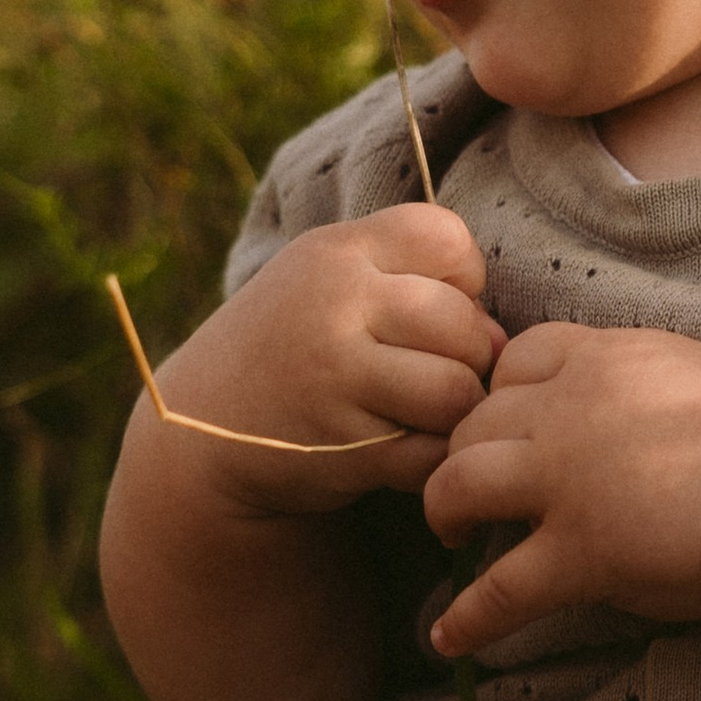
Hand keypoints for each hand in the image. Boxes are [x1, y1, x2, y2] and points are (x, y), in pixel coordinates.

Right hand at [131, 204, 502, 516]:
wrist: (199, 428)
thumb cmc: (293, 346)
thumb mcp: (329, 281)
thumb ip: (415, 283)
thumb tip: (501, 343)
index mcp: (337, 251)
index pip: (449, 240)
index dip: (461, 280)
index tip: (429, 310)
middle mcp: (335, 304)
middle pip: (464, 325)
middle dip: (465, 357)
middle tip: (429, 374)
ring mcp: (336, 377)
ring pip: (457, 391)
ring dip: (453, 413)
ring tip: (420, 414)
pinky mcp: (342, 448)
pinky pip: (431, 453)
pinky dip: (430, 459)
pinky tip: (401, 451)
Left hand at [422, 324, 700, 655]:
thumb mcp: (698, 377)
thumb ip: (649, 391)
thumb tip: (640, 417)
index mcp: (606, 360)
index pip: (525, 356)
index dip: (506, 387)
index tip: (508, 414)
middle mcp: (568, 411)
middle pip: (479, 417)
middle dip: (464, 447)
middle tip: (472, 482)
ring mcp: (563, 481)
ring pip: (460, 482)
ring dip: (444, 508)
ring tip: (451, 536)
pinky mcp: (574, 552)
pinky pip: (501, 590)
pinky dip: (469, 618)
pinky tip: (449, 639)